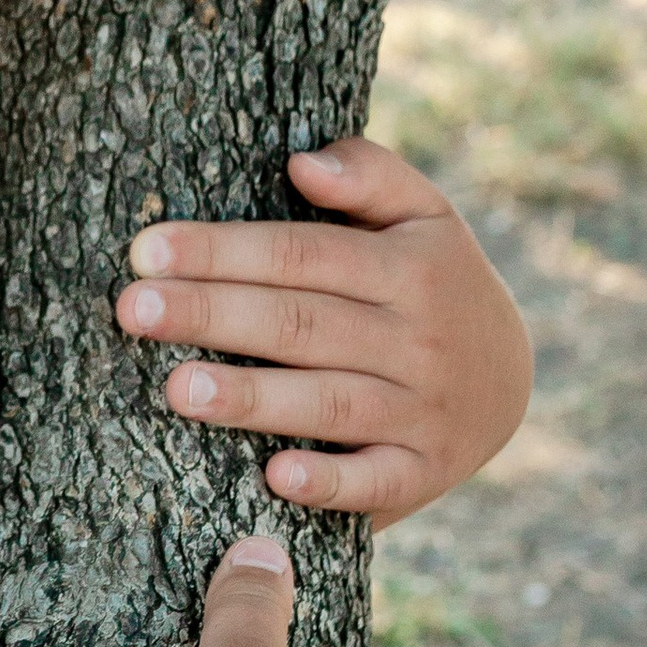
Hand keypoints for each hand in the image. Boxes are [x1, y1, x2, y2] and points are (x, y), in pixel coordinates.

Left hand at [116, 134, 531, 521]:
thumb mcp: (425, 214)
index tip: (147, 251)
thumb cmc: (436, 282)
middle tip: (133, 310)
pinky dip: (329, 482)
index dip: (223, 250)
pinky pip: (374, 482)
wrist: (512, 379)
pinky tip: (274, 476)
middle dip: (213, 314)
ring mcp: (421, 410)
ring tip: (176, 388)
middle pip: (301, 324)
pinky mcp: (421, 473)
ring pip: (328, 402)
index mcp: (409, 268)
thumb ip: (371, 175)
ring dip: (252, 398)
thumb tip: (302, 164)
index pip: (301, 254)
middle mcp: (417, 340)